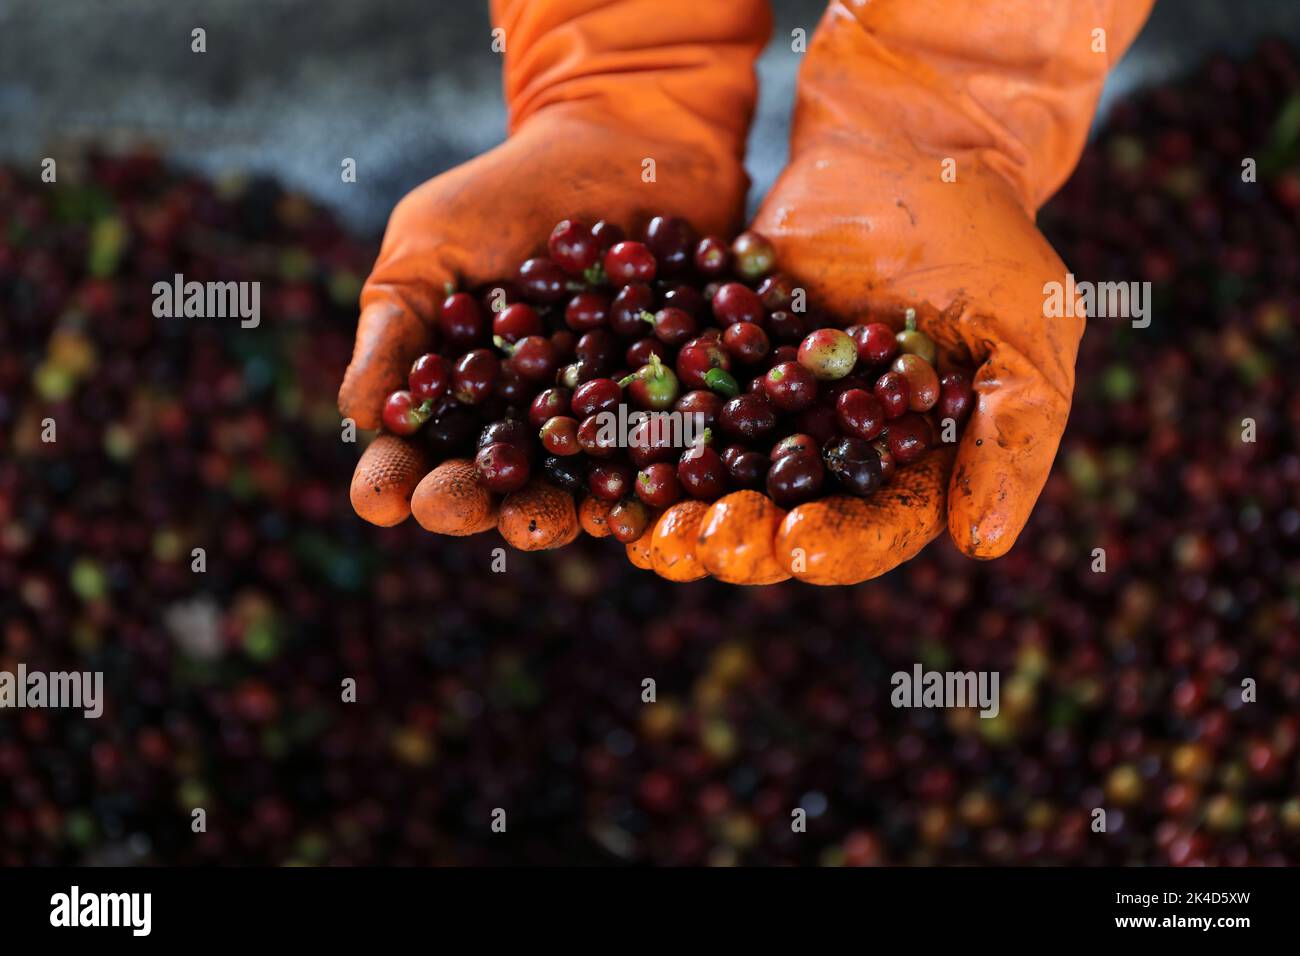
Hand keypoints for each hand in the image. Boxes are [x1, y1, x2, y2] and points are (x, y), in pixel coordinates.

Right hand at [341, 0, 768, 540]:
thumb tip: (361, 415)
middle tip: (452, 508)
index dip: (393, 480)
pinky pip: (654, 458)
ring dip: (549, 511)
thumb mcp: (432, 243)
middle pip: (490, 484)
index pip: (414, 452)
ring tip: (536, 520)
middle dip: (468, 504)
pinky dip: (643, 482)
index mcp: (457, 393)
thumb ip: (395, 325)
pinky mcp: (664, 411)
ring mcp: (596, 422)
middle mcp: (524, 421)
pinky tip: (628, 499)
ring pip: (569, 486)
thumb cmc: (510, 189)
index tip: (379, 498)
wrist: (628, 139)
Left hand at [629, 0, 1153, 583]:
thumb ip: (1013, 434)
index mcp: (906, 466)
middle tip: (700, 544)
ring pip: (718, 481)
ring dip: (678, 512)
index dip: (839, 546)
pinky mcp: (712, 367)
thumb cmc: (981, 238)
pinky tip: (607, 458)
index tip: (800, 547)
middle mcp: (829, 454)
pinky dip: (640, 436)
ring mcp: (766, 414)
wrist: (899, 146)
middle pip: (782, 521)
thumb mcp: (1024, 331)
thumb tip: (984, 545)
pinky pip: (673, 410)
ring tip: (648, 529)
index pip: (875, 526)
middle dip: (739, 541)